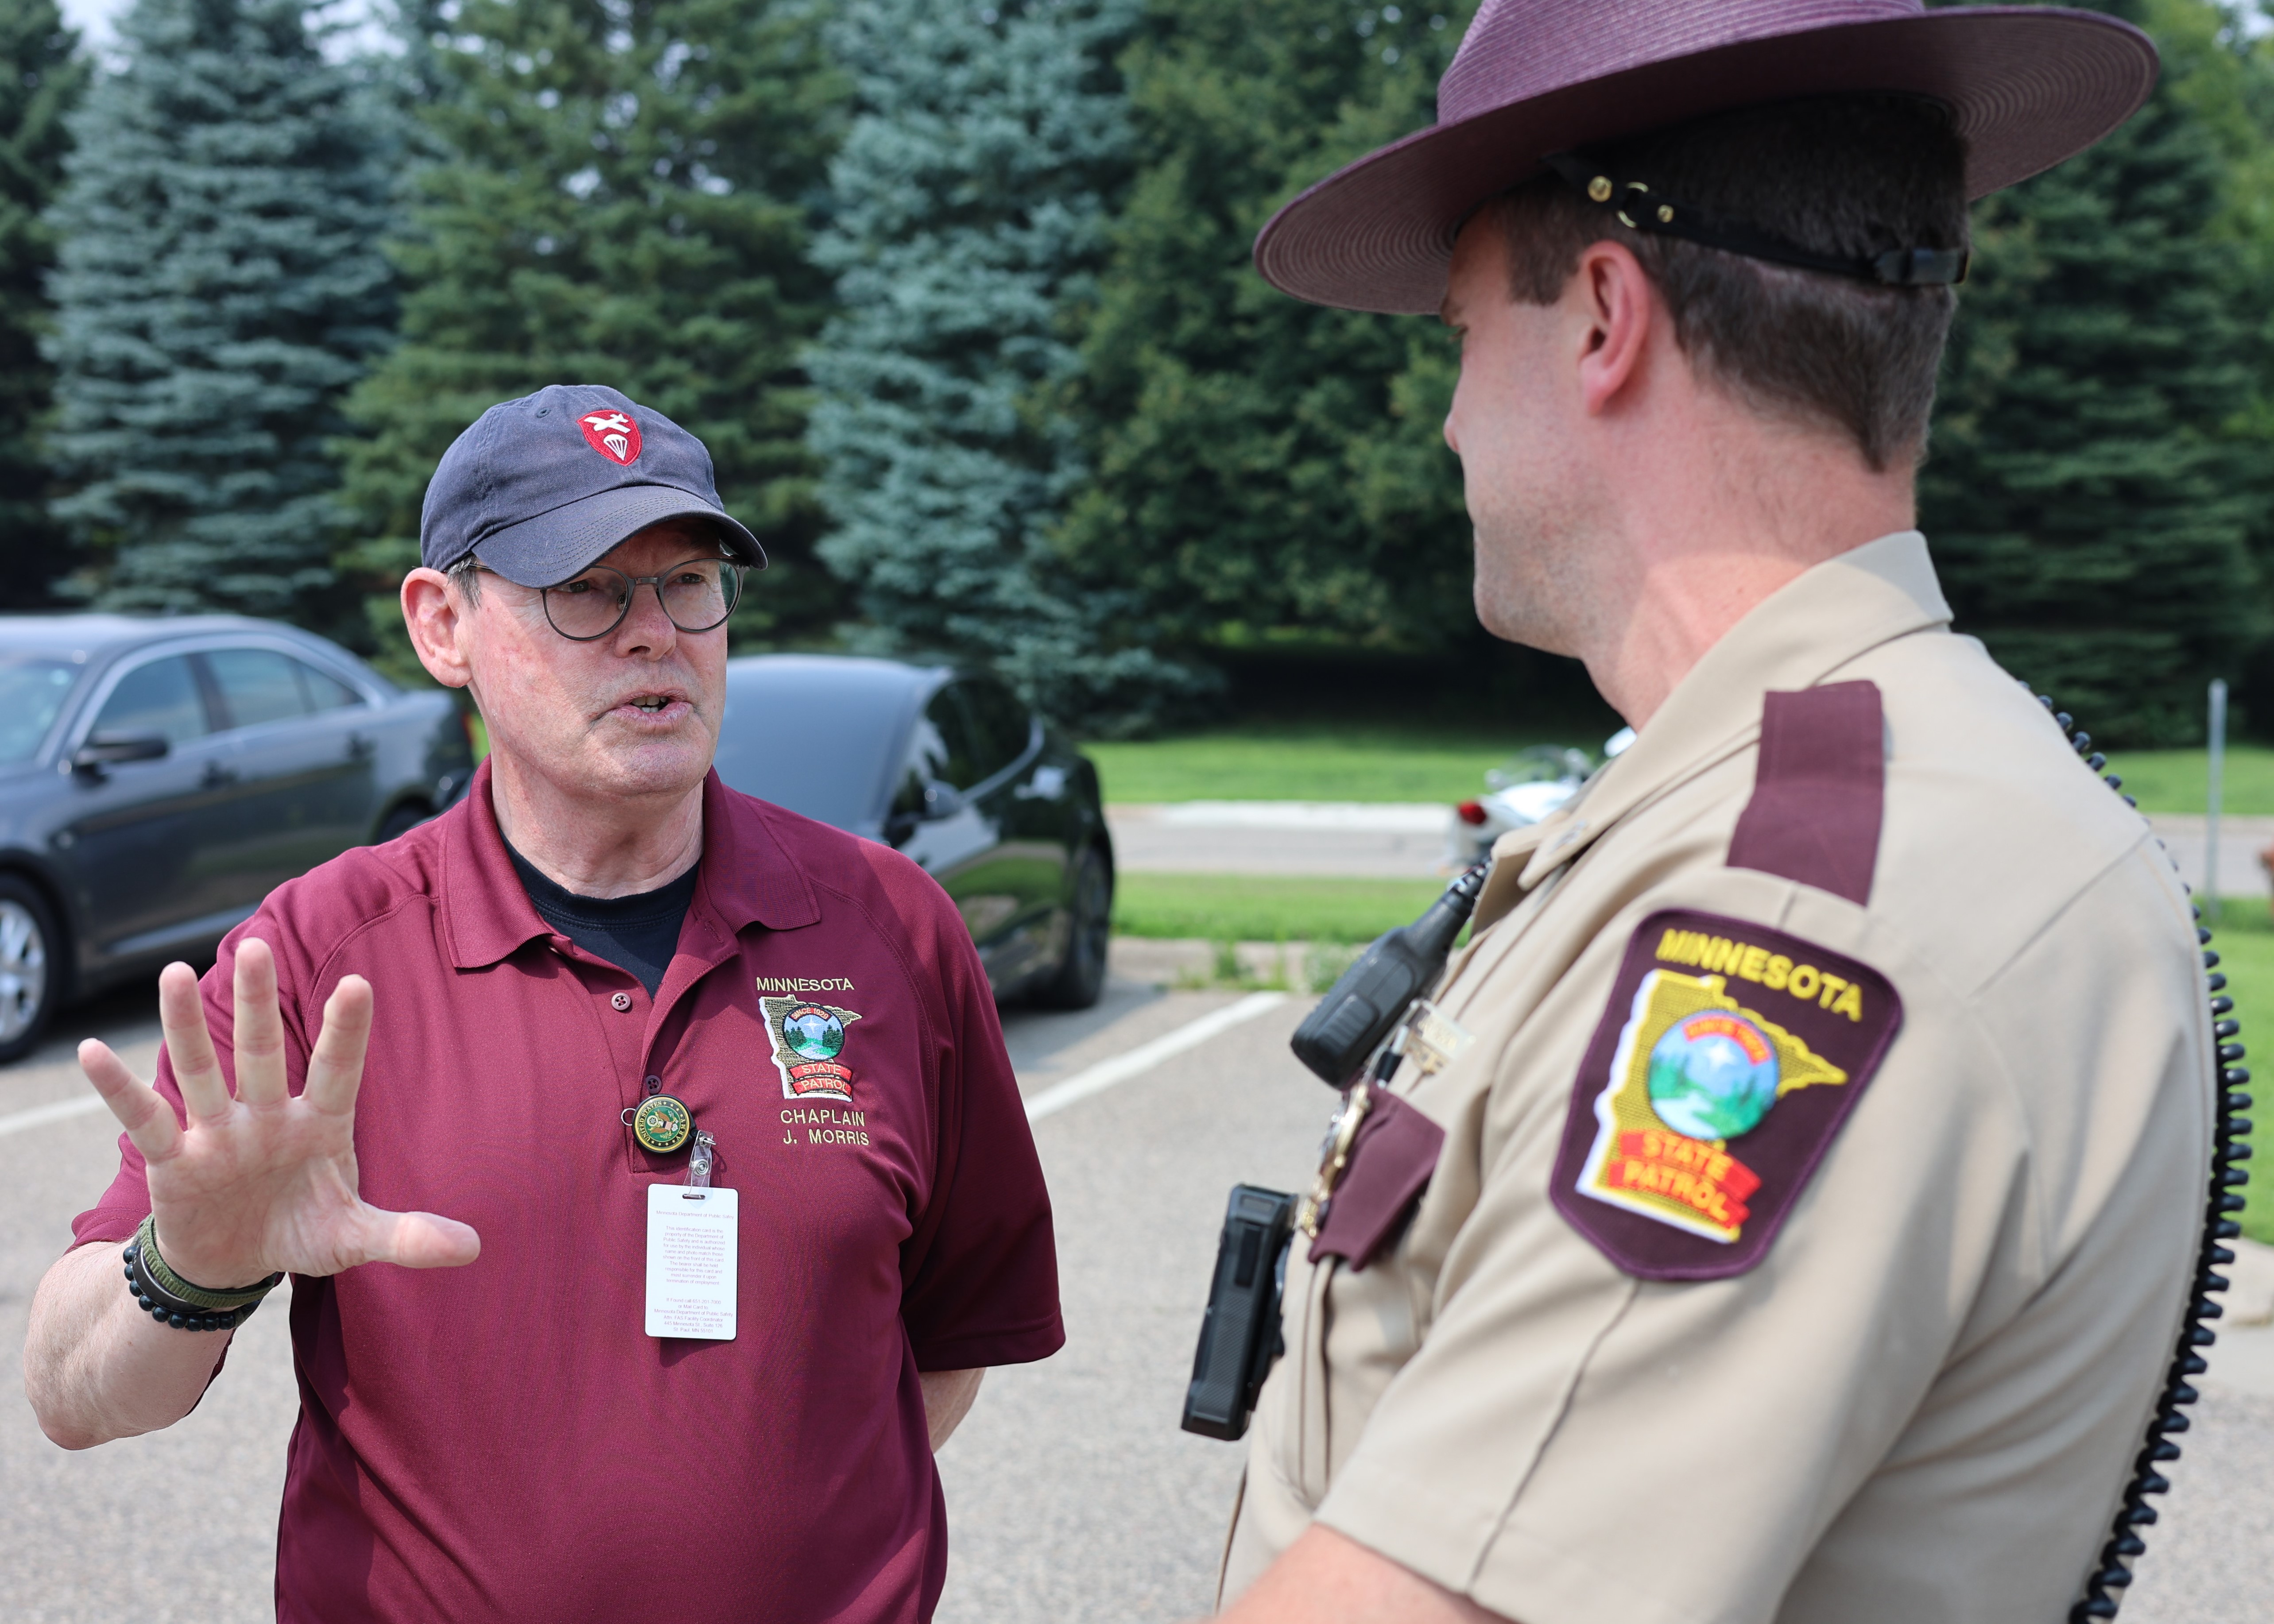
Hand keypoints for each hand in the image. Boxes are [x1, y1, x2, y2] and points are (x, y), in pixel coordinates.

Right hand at [79, 939, 480, 1288]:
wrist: (236, 1264)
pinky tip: (92, 1050)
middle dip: (259, 1003)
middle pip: (264, 1052)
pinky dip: (118, 1087)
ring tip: (173, 973)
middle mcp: (267, 1116)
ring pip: (202, 1069)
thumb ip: (407, 1236)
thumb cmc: (300, 1234)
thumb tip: (475, 1248)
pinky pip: (145, 1116)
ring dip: (186, 1025)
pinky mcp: (174, 1158)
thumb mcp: (353, 1241)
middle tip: (257, 946)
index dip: (347, 1030)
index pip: (339, 1070)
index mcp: (319, 1124)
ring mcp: (218, 1132)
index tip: (357, 983)